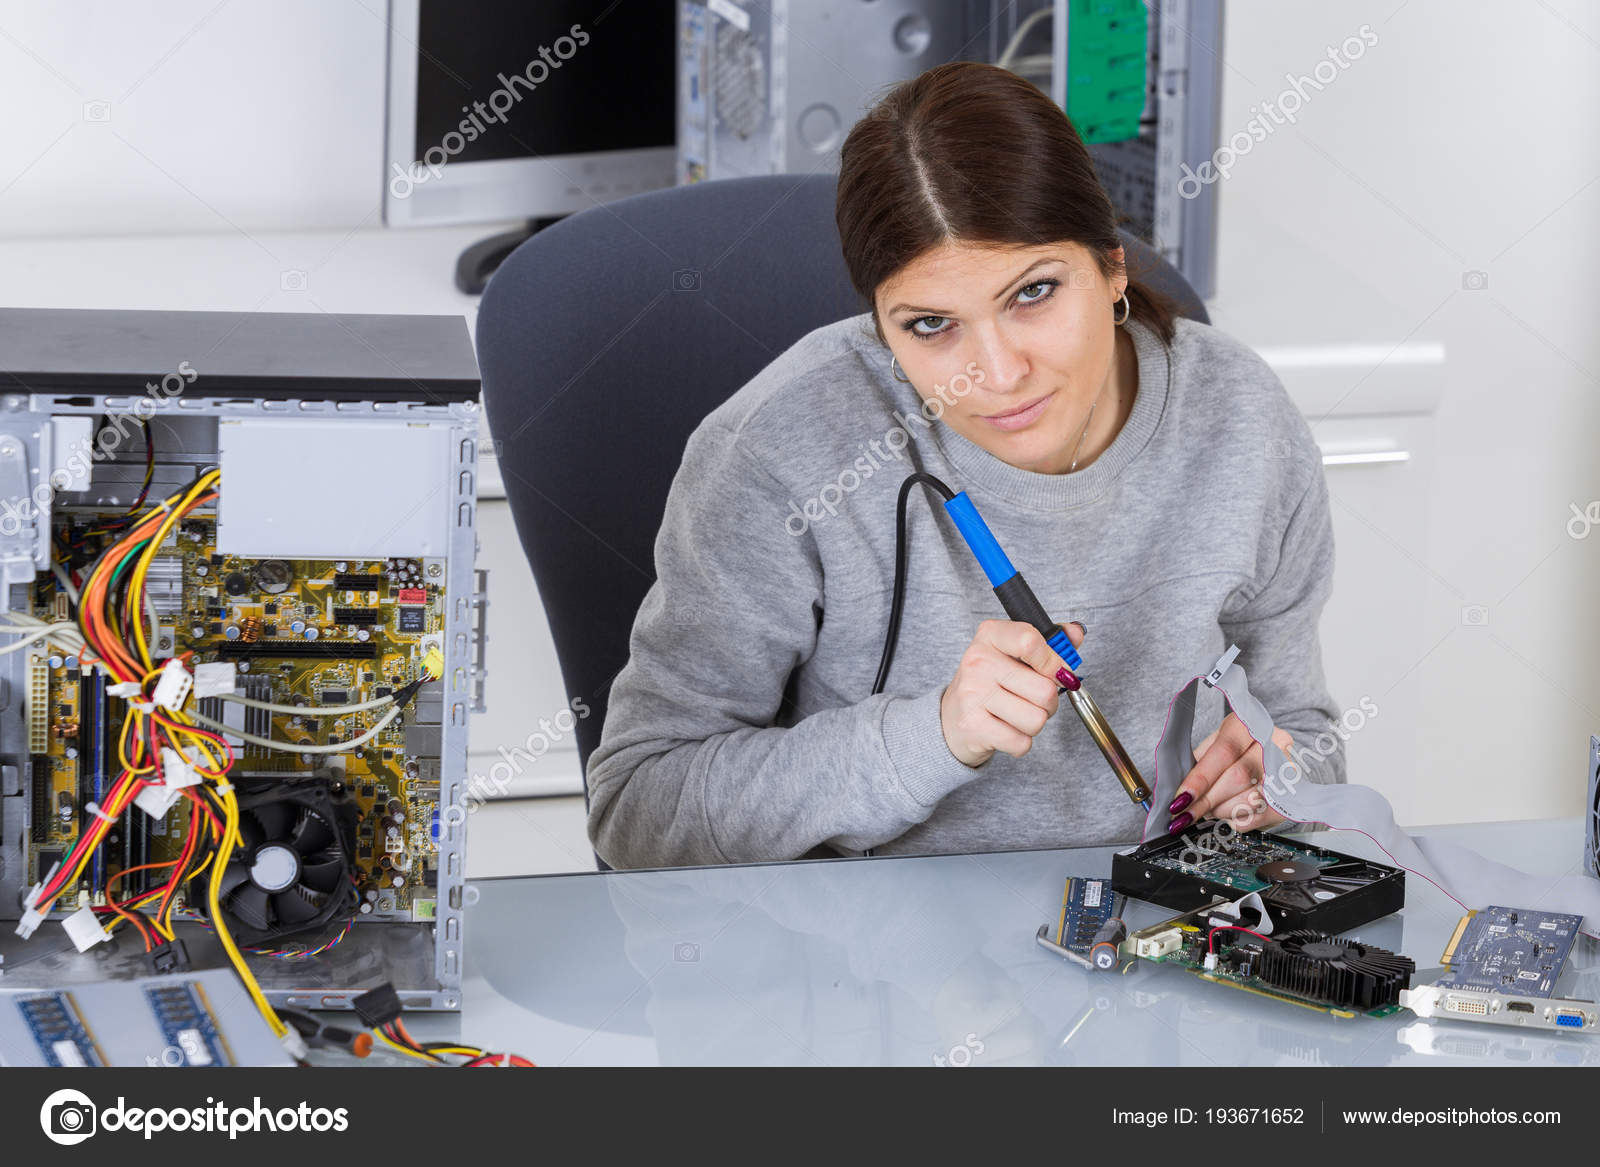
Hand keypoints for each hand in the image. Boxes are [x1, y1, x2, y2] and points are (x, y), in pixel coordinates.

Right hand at [939, 620, 1083, 766]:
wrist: (951, 716)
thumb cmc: (991, 681)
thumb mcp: (1015, 653)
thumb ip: (1050, 642)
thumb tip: (1076, 633)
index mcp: (991, 635)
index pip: (1031, 641)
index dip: (1055, 662)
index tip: (1057, 671)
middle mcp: (978, 662)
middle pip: (1044, 689)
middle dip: (1049, 701)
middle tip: (1034, 699)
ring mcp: (973, 694)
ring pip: (1037, 719)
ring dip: (1035, 722)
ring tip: (1019, 714)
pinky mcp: (972, 726)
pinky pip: (1021, 742)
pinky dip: (1020, 741)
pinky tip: (1006, 729)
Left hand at [1166, 712, 1292, 831]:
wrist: (1272, 752)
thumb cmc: (1236, 749)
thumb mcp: (1215, 745)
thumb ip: (1199, 765)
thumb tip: (1181, 792)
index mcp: (1248, 723)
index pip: (1224, 752)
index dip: (1201, 779)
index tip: (1182, 799)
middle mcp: (1274, 741)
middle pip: (1238, 776)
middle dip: (1208, 800)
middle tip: (1189, 813)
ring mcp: (1289, 766)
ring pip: (1252, 797)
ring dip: (1224, 811)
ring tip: (1210, 811)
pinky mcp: (1295, 791)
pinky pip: (1266, 814)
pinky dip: (1243, 820)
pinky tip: (1231, 817)